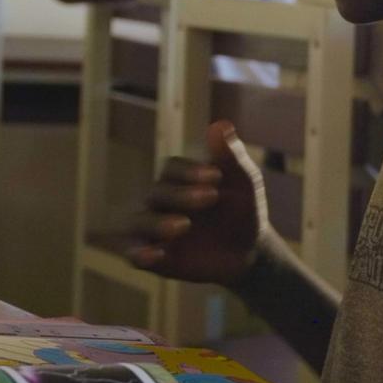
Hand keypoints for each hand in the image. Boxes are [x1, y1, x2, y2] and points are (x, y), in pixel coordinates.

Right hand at [129, 123, 268, 282]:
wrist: (247, 250)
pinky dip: (139, 253)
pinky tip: (155, 255)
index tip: (217, 176)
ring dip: (156, 223)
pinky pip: (135, 254)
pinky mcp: (152, 257)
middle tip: (211, 196)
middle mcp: (159, 201)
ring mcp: (152, 229)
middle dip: (181, 195)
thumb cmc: (242, 209)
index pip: (172, 168)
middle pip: (156, 193)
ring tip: (182, 226)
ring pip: (137, 222)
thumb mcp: (243, 183)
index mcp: (177, 179)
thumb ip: (231, 157)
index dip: (189, 171)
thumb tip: (222, 126)